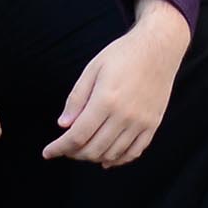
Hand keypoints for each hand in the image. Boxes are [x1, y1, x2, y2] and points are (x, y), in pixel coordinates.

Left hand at [46, 0, 189, 164]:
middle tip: (66, 148)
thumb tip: (63, 125)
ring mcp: (140, 122)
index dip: (59, 148)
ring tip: (84, 150)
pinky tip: (107, 158)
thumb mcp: (93, 68)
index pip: (77, 136)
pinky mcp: (153, 124)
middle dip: (74, 154)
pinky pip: (134, 152)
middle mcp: (124, 115)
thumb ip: (77, 98)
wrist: (159, 47)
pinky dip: (118, 160)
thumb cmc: (123, 55)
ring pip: (112, 154)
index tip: (48, 152)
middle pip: (93, 149)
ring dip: (93, 157)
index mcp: (106, 100)